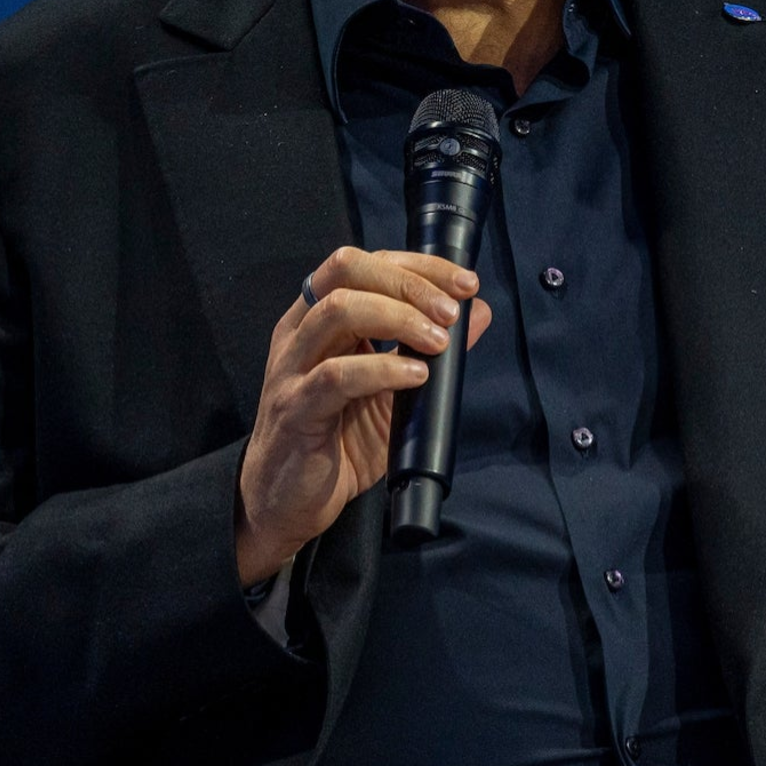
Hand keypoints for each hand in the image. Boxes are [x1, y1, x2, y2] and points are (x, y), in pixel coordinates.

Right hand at [235, 247, 493, 583]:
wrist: (286, 503)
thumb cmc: (337, 441)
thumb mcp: (392, 389)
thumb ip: (430, 349)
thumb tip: (479, 312)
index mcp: (318, 317)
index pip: (364, 262)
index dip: (418, 265)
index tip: (465, 284)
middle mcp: (300, 332)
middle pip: (348, 270)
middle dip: (409, 283)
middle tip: (451, 313)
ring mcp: (292, 368)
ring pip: (338, 311)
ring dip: (399, 318)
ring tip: (437, 343)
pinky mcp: (295, 410)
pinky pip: (336, 376)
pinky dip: (382, 369)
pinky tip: (415, 377)